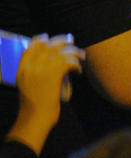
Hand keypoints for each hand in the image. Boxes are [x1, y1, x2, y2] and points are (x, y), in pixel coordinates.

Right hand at [6, 34, 84, 155]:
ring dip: (74, 52)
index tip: (48, 37)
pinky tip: (78, 71)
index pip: (29, 48)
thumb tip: (56, 56)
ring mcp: (41, 70)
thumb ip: (37, 71)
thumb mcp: (29, 85)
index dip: (39, 40)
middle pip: (47, 46)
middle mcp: (30, 68)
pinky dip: (76, 64)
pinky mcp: (53, 75)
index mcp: (21, 70)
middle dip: (61, 41)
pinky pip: (68, 61)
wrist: (35, 119)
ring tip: (81, 56)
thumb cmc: (36, 105)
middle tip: (71, 40)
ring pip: (61, 52)